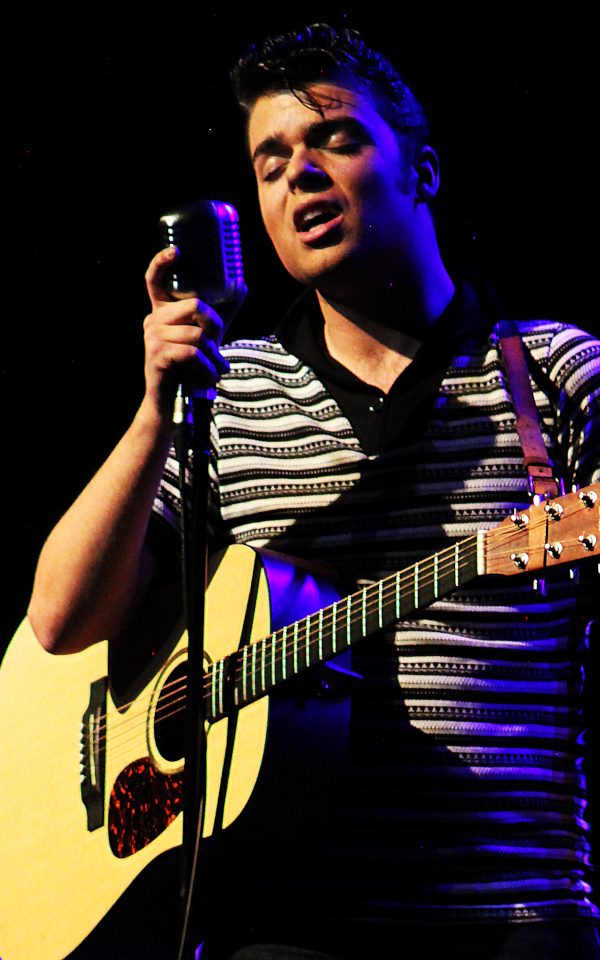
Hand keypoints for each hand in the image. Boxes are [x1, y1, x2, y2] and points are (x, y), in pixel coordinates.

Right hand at [143, 246, 232, 415]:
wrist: (174, 405)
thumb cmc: (191, 368)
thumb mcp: (208, 337)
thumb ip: (220, 312)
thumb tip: (241, 284)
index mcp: (161, 312)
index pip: (154, 280)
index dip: (162, 262)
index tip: (177, 252)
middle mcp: (153, 321)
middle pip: (195, 306)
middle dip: (215, 326)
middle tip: (216, 346)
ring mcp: (152, 339)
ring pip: (197, 332)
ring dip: (213, 354)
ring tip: (213, 367)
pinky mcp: (157, 357)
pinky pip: (193, 353)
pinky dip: (207, 367)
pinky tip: (208, 376)